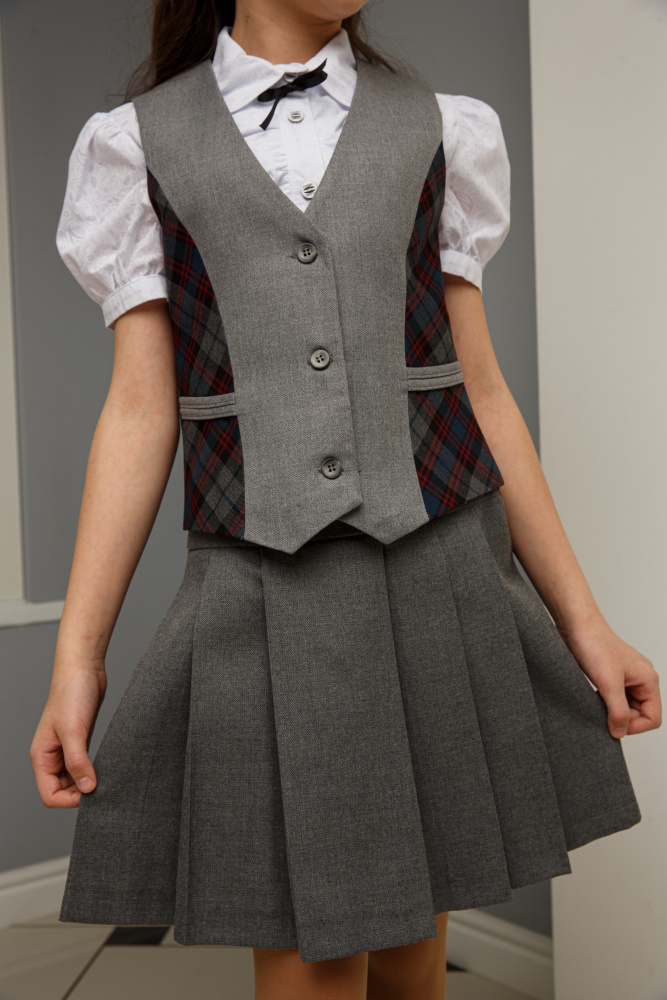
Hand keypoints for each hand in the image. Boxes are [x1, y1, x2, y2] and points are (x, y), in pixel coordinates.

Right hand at [30, 662, 106, 807]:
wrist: (84, 669)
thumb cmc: (72, 694)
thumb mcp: (74, 730)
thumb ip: (78, 761)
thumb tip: (88, 788)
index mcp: (42, 756)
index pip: (49, 795)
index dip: (69, 800)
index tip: (91, 792)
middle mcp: (51, 756)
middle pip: (62, 791)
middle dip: (80, 794)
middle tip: (102, 786)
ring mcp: (66, 750)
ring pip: (74, 780)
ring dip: (88, 783)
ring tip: (107, 777)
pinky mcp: (81, 742)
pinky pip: (85, 766)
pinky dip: (94, 770)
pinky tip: (108, 768)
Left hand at [556, 617, 661, 738]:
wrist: (576, 624)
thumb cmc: (595, 645)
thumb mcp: (608, 683)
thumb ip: (618, 711)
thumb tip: (620, 732)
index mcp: (648, 680)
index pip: (652, 718)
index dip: (634, 727)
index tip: (613, 724)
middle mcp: (641, 678)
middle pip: (639, 714)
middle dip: (622, 718)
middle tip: (602, 712)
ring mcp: (626, 676)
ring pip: (625, 706)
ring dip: (612, 710)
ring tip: (596, 701)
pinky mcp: (611, 674)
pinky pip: (614, 697)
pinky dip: (605, 702)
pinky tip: (593, 696)